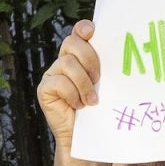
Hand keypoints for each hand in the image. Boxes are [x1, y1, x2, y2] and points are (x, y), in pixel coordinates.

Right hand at [34, 21, 98, 155]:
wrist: (87, 137)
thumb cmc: (101, 110)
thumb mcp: (107, 84)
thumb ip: (106, 66)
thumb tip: (120, 51)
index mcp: (80, 56)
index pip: (79, 33)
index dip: (83, 28)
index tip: (92, 31)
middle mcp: (64, 61)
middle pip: (72, 43)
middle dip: (89, 59)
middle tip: (99, 79)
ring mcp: (52, 74)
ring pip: (67, 63)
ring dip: (83, 82)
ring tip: (92, 100)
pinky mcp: (44, 89)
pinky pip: (59, 82)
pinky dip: (72, 94)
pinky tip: (79, 106)